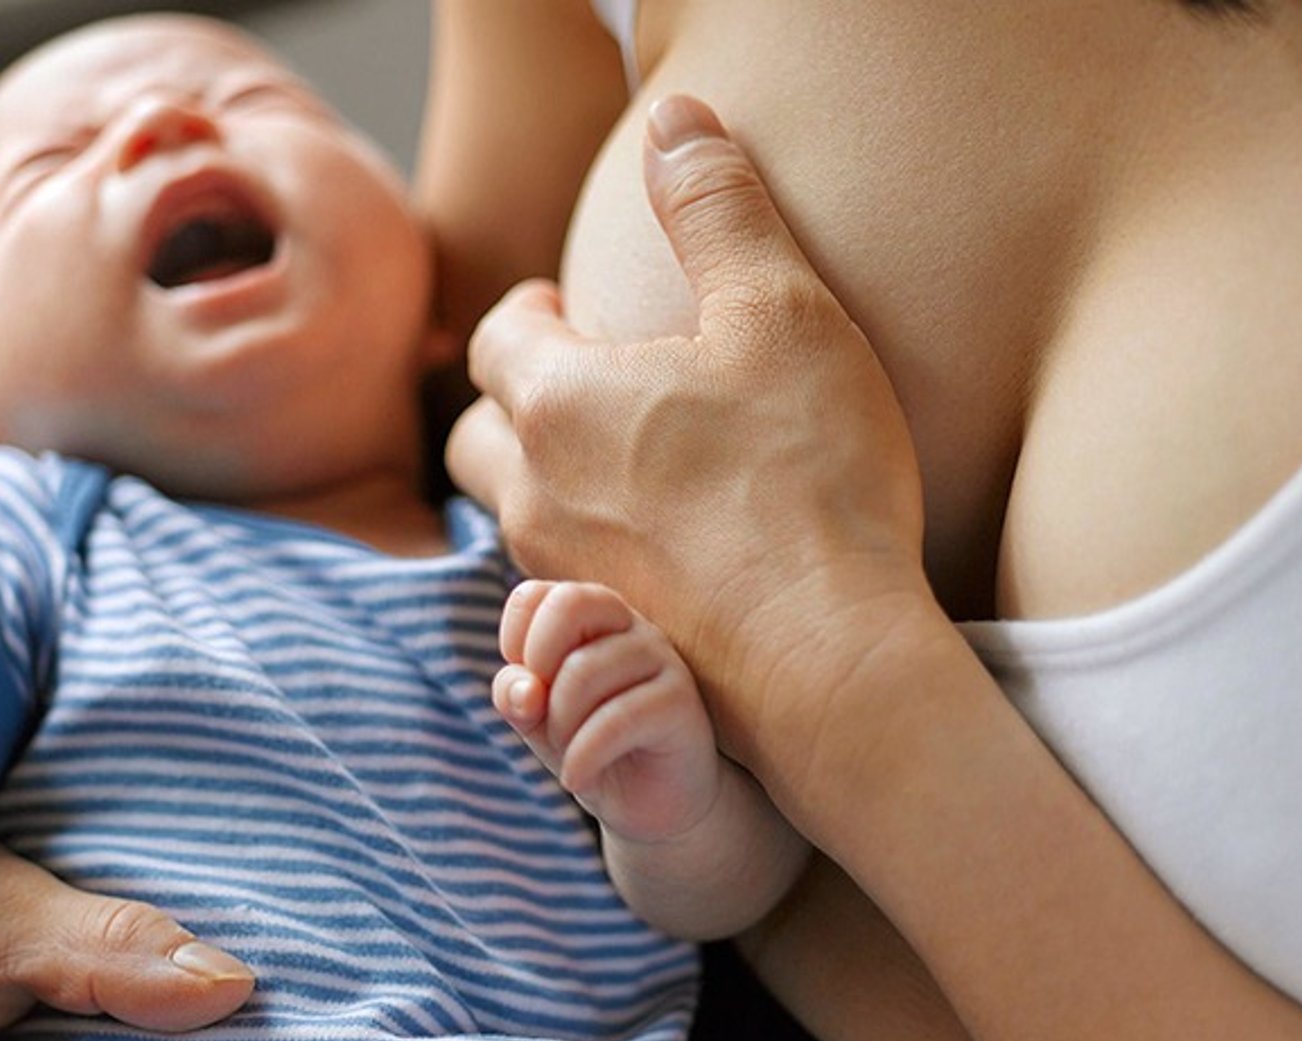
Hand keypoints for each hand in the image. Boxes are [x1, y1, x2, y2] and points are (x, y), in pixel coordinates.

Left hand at [446, 96, 929, 761]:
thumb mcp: (781, 310)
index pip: (497, 335)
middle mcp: (534, 493)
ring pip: (511, 514)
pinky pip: (559, 583)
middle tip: (571, 383)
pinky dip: (584, 552)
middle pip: (474, 433)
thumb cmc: (809, 477)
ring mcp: (561, 577)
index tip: (566, 305)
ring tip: (610, 465)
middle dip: (507, 397)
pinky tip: (649, 554)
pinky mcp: (603, 642)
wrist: (827, 659)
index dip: (530, 310)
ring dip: (542, 477)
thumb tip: (673, 119)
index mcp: (555, 401)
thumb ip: (718, 207)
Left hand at [493, 580, 720, 842]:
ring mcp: (662, 658)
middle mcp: (631, 627)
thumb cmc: (593, 748)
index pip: (535, 595)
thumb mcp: (538, 722)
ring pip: (583, 671)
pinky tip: (576, 778)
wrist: (654, 805)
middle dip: (538, 661)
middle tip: (543, 710)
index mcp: (594, 618)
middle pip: (569, 604)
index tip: (529, 687)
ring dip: (559, 724)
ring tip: (568, 754)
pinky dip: (582, 756)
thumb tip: (525, 690)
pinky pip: (617, 719)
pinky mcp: (680, 702)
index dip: (514, 641)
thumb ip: (516, 696)